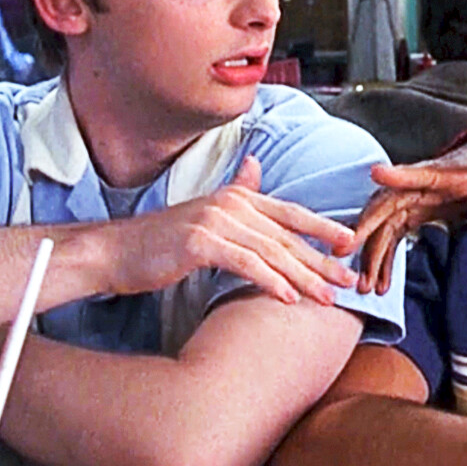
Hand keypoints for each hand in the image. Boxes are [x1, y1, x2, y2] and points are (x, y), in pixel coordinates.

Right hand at [95, 156, 357, 303]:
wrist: (114, 253)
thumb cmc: (160, 243)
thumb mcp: (204, 216)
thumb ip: (236, 194)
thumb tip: (255, 166)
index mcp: (237, 197)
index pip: (291, 212)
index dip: (323, 228)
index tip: (352, 246)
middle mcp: (230, 204)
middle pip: (288, 235)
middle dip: (321, 260)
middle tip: (349, 282)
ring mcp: (215, 221)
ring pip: (272, 251)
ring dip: (303, 277)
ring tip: (326, 298)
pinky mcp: (199, 243)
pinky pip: (245, 264)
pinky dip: (270, 281)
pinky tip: (288, 298)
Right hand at [352, 128, 466, 294]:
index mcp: (450, 175)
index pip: (422, 173)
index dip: (400, 173)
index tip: (375, 172)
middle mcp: (426, 183)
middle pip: (388, 201)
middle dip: (367, 229)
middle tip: (348, 257)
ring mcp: (418, 195)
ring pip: (384, 220)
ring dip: (371, 251)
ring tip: (364, 286)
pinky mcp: (417, 208)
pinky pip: (392, 232)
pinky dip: (383, 254)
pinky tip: (380, 282)